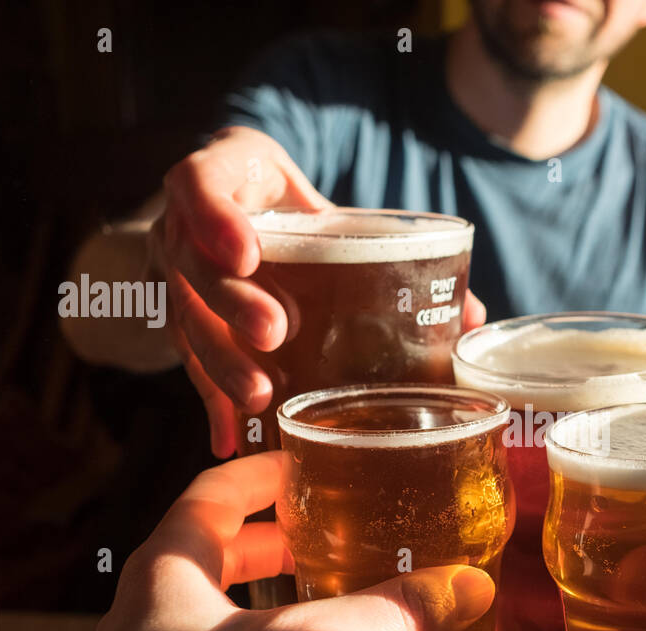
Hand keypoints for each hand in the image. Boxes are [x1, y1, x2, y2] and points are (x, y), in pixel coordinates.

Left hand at [2, 452, 495, 630]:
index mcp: (169, 575)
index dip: (265, 471)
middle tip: (339, 541)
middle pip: (223, 563)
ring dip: (291, 628)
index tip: (310, 464)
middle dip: (284, 551)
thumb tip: (461, 586)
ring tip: (351, 624)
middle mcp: (156, 625)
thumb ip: (388, 617)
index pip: (215, 493)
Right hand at [147, 127, 487, 457]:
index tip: (248, 254)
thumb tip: (472, 315)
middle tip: (274, 333)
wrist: (239, 195)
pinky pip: (188, 360)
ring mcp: (173, 273)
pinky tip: (229, 439)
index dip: (218, 219)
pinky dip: (211, 402)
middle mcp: (180, 226)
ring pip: (187, 318)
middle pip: (193, 266)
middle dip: (233, 304)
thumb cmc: (291, 202)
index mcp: (216, 175)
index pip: (200, 186)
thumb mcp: (325, 202)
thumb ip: (387, 250)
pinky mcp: (181, 317)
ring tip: (259, 397)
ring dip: (221, 363)